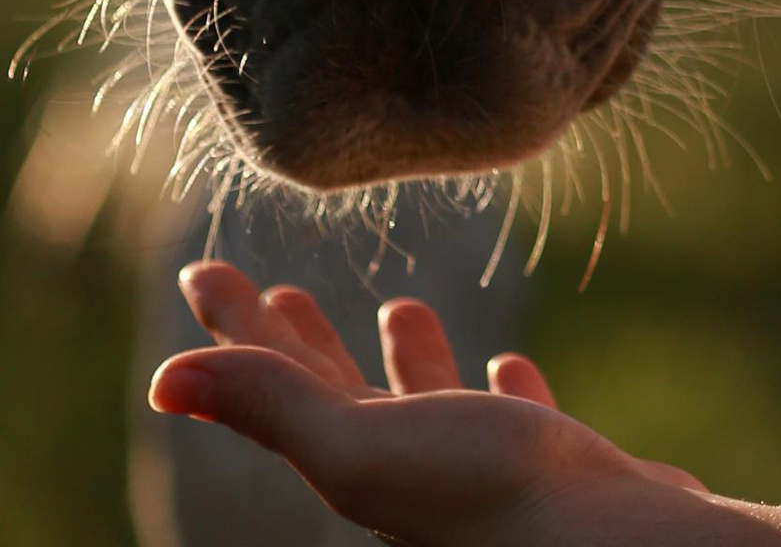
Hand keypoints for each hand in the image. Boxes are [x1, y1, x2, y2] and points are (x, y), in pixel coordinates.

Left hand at [150, 259, 725, 546]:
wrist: (601, 545)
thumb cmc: (478, 494)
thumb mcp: (356, 444)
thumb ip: (271, 406)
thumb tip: (165, 381)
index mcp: (352, 461)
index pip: (275, 382)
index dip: (235, 327)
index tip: (201, 273)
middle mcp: (405, 469)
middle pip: (335, 395)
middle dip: (302, 342)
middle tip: (277, 292)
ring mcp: (473, 471)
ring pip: (426, 406)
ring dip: (406, 358)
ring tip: (398, 308)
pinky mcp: (541, 468)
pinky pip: (511, 422)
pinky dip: (503, 389)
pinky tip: (507, 366)